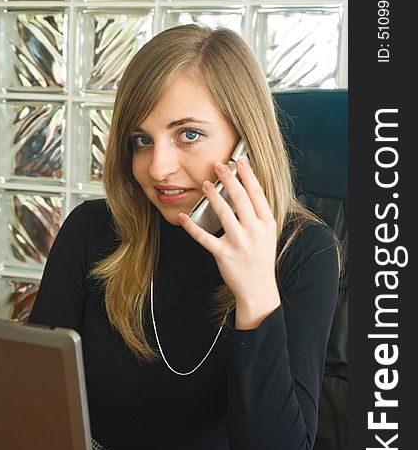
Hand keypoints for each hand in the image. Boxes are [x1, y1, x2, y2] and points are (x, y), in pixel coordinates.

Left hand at [179, 158, 280, 328]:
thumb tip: (245, 190)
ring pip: (224, 213)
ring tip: (205, 183)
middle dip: (229, 178)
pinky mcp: (223, 254)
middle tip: (218, 164)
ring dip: (213, 195)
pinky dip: (191, 227)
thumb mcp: (267, 234)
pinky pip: (204, 237)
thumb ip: (257, 214)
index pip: (257, 194)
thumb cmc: (260, 259)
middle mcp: (254, 231)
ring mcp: (239, 243)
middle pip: (240, 198)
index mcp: (266, 224)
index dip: (248, 175)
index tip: (239, 160)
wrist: (258, 289)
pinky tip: (183, 217)